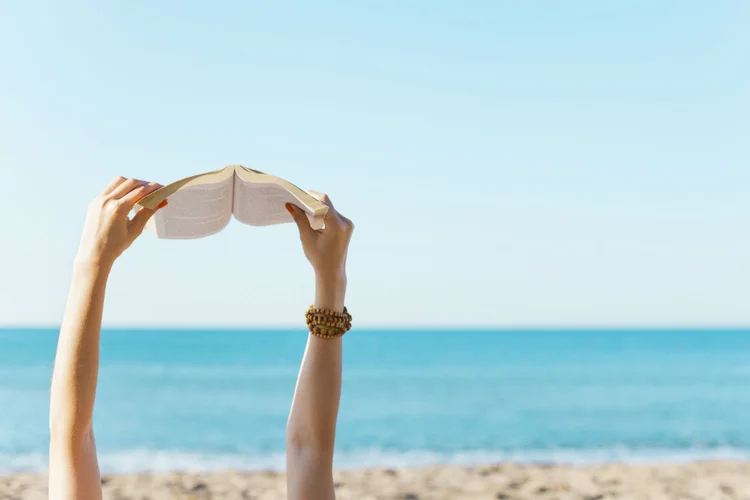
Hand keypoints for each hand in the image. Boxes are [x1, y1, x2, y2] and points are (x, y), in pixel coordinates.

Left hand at [76, 177, 165, 268]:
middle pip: (130, 183)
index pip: (139, 191)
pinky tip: (127, 195)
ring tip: (141, 189)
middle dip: (143, 183)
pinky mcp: (94, 202)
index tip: (161, 187)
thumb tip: (161, 202)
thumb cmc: (115, 245)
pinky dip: (120, 188)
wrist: (94, 253)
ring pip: (118, 181)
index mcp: (118, 208)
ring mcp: (98, 200)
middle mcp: (107, 201)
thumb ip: (147, 213)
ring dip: (131, 183)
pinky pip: (109, 189)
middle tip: (153, 188)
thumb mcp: (135, 229)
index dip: (152, 188)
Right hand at [287, 193, 353, 309]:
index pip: (324, 202)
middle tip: (298, 201)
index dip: (311, 196)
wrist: (331, 271)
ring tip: (304, 209)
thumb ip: (300, 219)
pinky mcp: (347, 227)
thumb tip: (290, 205)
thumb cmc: (318, 257)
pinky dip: (324, 215)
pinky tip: (313, 217)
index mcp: (337, 225)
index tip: (299, 194)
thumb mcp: (307, 237)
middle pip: (328, 205)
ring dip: (318, 209)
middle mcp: (345, 222)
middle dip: (313, 203)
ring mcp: (348, 225)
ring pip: (331, 209)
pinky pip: (334, 216)